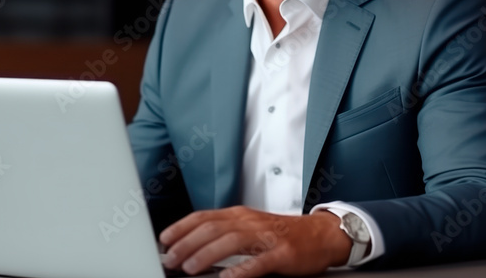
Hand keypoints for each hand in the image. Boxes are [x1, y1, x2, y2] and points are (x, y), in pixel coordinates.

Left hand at [159, 206, 350, 277]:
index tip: (165, 239)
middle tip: (171, 258)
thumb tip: (192, 245)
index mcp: (239, 215)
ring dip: (207, 254)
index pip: (204, 217)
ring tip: (190, 267)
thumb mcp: (250, 227)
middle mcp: (250, 222)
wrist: (320, 235)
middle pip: (212, 228)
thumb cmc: (282, 233)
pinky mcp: (282, 253)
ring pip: (231, 242)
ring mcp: (266, 237)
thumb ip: (224, 233)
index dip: (181, 227)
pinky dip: (242, 270)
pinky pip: (259, 261)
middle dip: (187, 243)